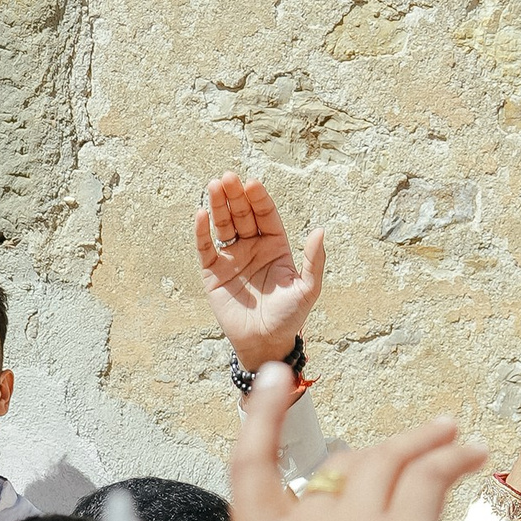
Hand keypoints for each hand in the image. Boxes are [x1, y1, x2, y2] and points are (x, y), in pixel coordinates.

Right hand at [195, 170, 324, 371]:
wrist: (265, 343)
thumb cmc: (290, 317)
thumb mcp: (308, 288)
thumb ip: (314, 261)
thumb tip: (320, 231)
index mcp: (275, 246)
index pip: (266, 215)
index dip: (259, 199)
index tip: (253, 184)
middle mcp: (253, 247)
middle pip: (242, 214)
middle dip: (236, 196)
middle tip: (228, 177)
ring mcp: (232, 258)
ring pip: (223, 225)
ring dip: (218, 205)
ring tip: (214, 185)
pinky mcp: (213, 272)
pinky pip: (206, 247)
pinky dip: (202, 231)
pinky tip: (201, 214)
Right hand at [229, 374, 483, 520]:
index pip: (249, 466)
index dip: (264, 417)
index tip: (279, 382)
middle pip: (338, 470)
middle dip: (376, 459)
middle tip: (411, 451)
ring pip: (387, 460)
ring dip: (424, 443)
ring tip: (454, 438)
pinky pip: (426, 476)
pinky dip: (450, 456)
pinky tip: (471, 455)